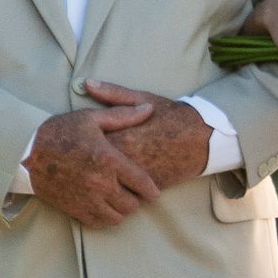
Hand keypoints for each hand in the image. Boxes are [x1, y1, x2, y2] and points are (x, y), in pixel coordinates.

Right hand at [25, 100, 159, 226]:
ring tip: (118, 198)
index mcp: (108, 160)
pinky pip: (99, 223)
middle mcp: (100, 183)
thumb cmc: (59, 132)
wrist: (25, 153)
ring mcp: (87, 199)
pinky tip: (104, 205)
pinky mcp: (74, 209)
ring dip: (121, 209)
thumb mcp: (91, 118)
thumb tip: (149, 109)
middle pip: (132, 204)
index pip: (142, 183)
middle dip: (136, 198)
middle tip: (133, 191)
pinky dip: (106, 217)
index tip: (154, 190)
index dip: (152, 189)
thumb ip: (123, 115)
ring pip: (118, 216)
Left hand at [81, 83, 211, 188]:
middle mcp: (128, 158)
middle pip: (94, 168)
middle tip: (78, 162)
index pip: (88, 144)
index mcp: (122, 134)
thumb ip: (113, 93)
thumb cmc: (172, 116)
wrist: (203, 138)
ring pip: (109, 185)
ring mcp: (138, 175)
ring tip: (93, 176)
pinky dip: (118, 191)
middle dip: (85, 166)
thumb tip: (87, 83)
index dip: (78, 145)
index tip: (74, 142)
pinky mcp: (149, 187)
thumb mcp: (143, 98)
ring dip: (100, 181)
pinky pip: (126, 194)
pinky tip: (113, 185)